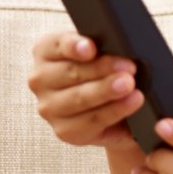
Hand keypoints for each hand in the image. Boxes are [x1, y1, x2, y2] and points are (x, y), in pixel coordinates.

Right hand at [26, 30, 142, 148]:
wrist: (116, 105)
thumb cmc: (107, 69)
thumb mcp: (104, 51)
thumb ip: (103, 43)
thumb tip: (113, 44)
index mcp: (47, 51)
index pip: (57, 44)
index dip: (74, 45)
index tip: (91, 48)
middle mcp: (41, 79)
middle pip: (71, 72)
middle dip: (102, 69)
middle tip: (130, 67)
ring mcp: (49, 107)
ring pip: (79, 98)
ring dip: (106, 91)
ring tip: (130, 85)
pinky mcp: (65, 130)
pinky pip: (92, 120)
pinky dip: (115, 110)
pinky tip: (131, 102)